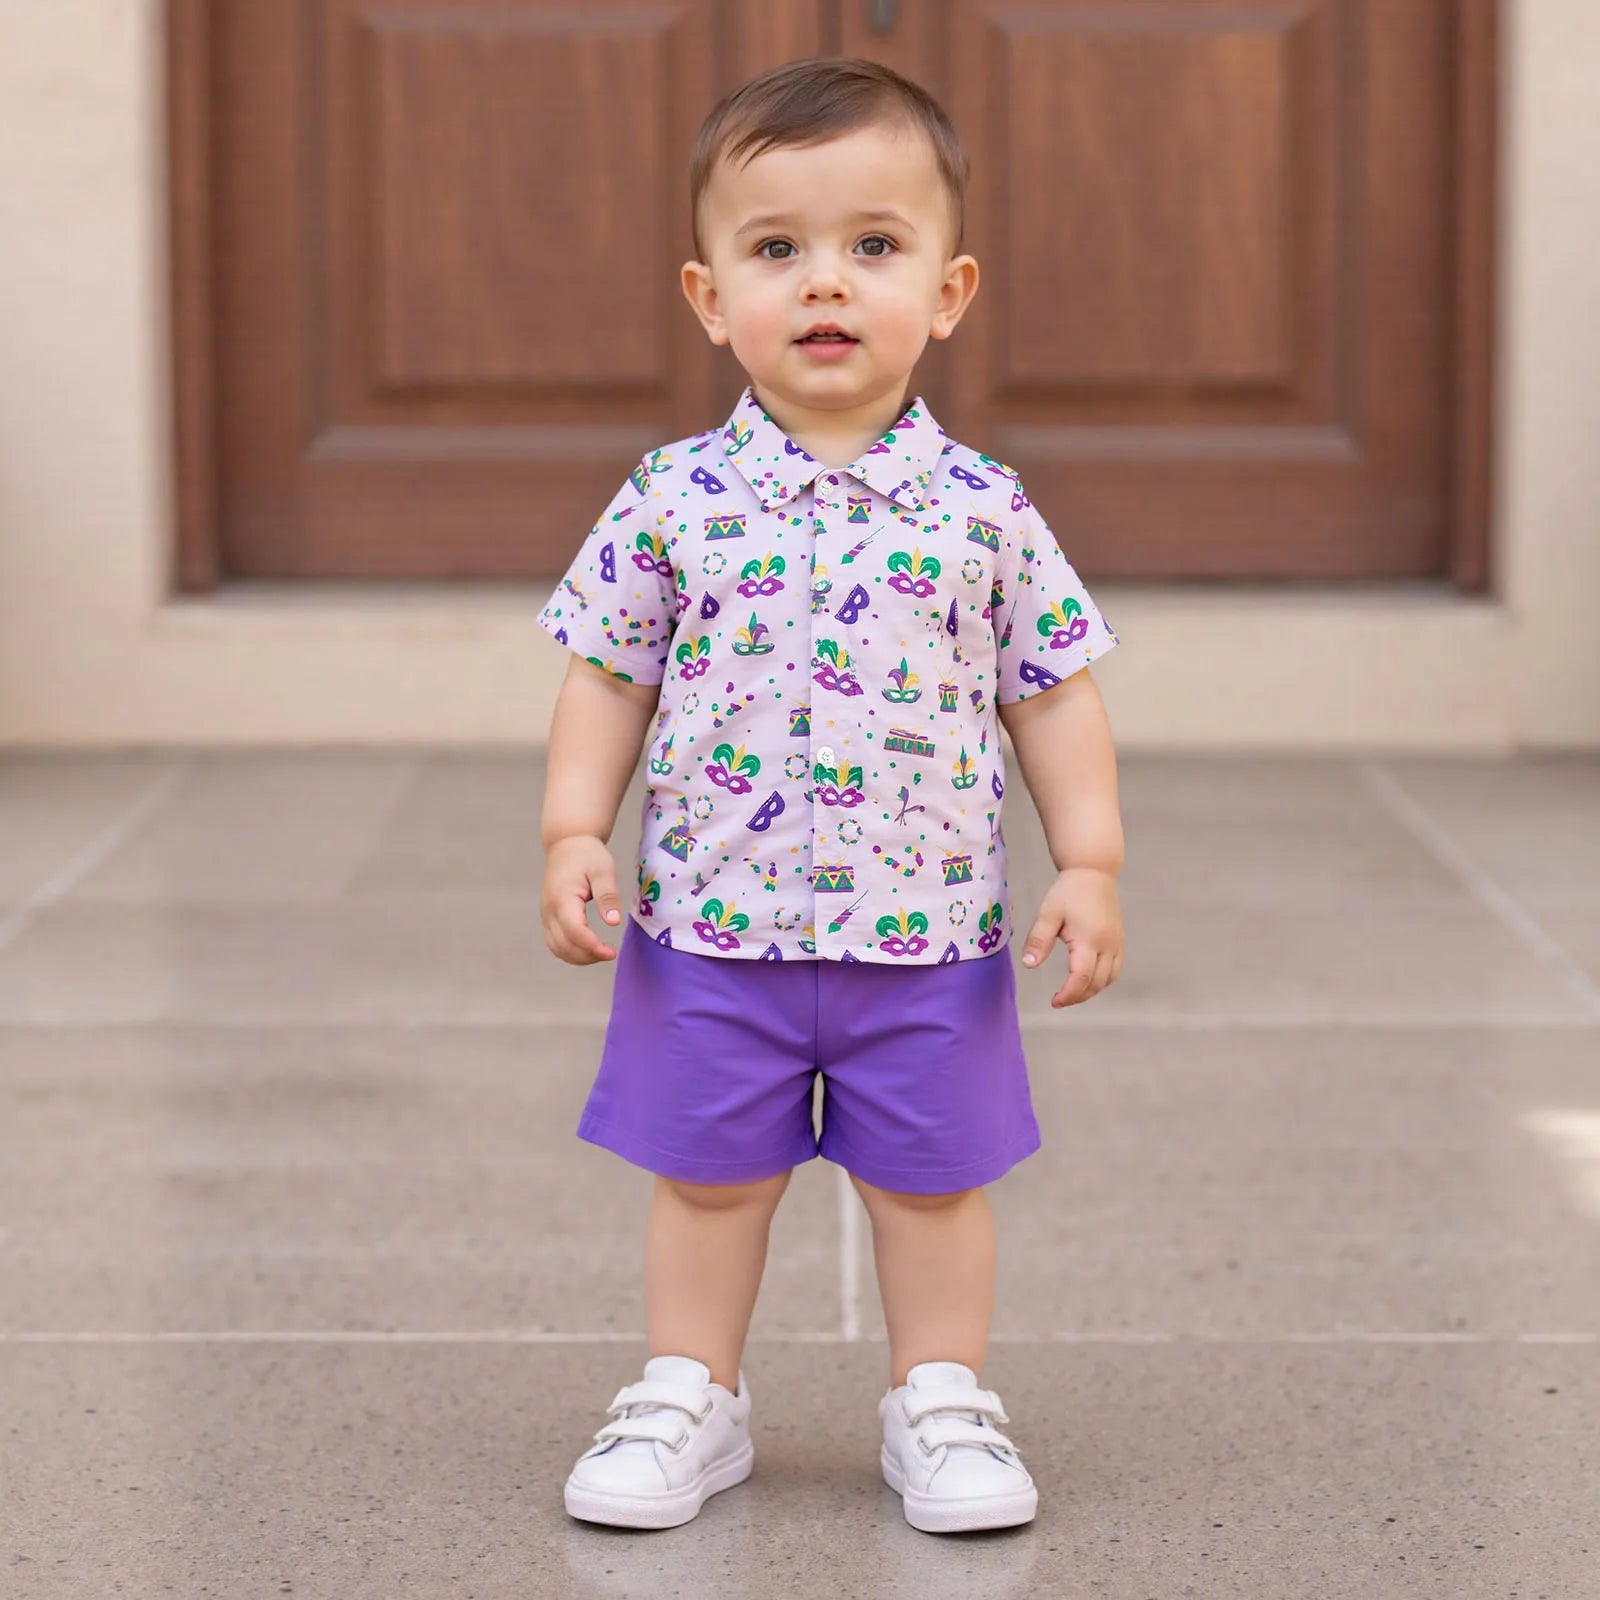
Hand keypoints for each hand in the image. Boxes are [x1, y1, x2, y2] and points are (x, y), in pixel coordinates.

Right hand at [541, 834, 623, 963]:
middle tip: (610, 953)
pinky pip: (555, 943)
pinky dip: (571, 952)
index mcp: (562, 898)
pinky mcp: (548, 918)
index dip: (593, 947)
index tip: (612, 953)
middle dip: (587, 956)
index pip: (574, 931)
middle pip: (564, 945)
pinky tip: (589, 949)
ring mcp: (545, 915)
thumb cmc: (587, 855)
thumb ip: (607, 896)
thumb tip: (614, 922)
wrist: (567, 843)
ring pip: (557, 948)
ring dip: (579, 957)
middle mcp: (549, 910)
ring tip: (601, 953)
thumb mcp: (603, 870)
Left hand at [1020, 867, 1123, 1006]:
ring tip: (1071, 992)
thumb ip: (1039, 940)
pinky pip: (1115, 968)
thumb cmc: (1068, 891)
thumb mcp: (1048, 914)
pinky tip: (1088, 979)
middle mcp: (1107, 945)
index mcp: (1089, 940)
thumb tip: (1029, 965)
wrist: (1093, 871)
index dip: (1068, 995)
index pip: (1081, 978)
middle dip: (1078, 996)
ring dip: (1091, 990)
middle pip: (1096, 983)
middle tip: (1059, 1000)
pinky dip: (1103, 980)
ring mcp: (1116, 943)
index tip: (1054, 1001)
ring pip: (1109, 978)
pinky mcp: (1119, 940)